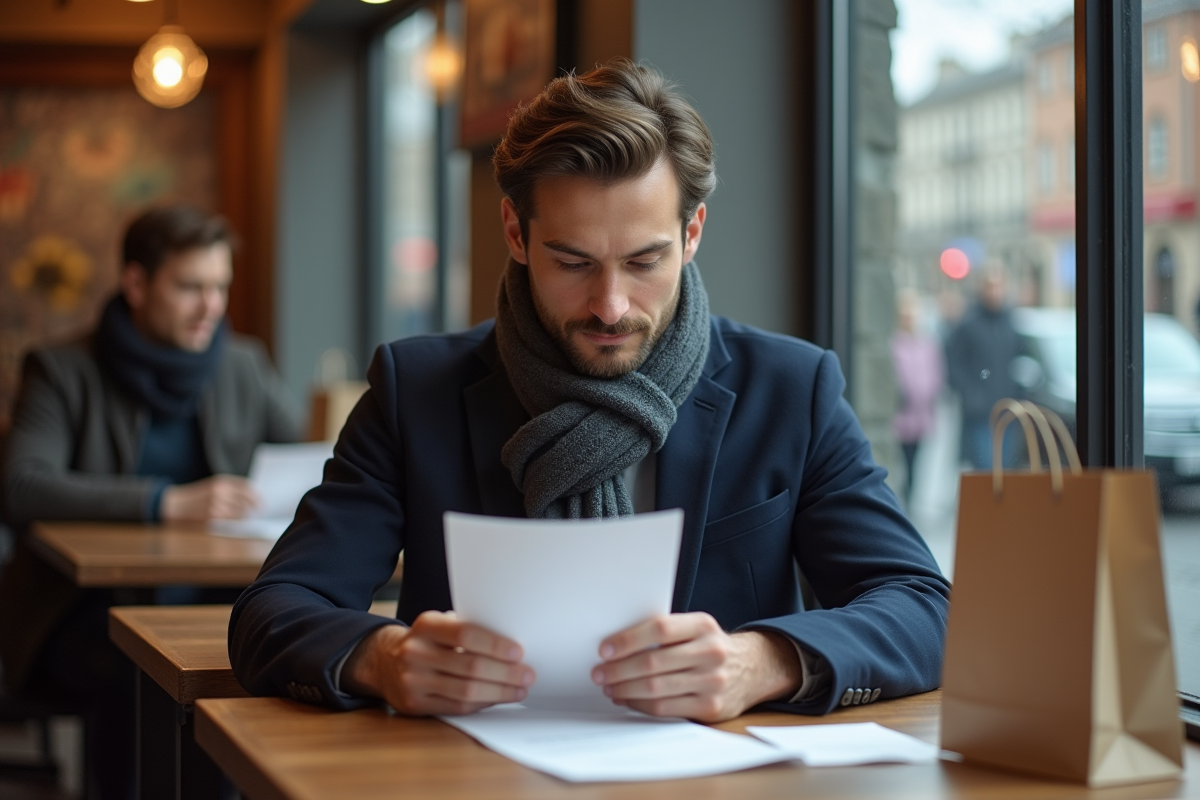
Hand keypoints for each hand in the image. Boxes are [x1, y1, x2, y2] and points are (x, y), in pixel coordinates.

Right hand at [160, 475, 259, 520]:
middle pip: (247, 500)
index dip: (256, 496)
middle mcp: (221, 491)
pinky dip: (237, 521)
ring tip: (247, 517)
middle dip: (254, 507)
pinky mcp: (212, 516)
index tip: (262, 501)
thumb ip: (229, 490)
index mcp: (222, 481)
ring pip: (241, 512)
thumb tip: (250, 499)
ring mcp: (217, 504)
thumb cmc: (196, 497)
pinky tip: (238, 522)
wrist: (175, 505)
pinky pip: (231, 520)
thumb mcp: (212, 486)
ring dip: (246, 515)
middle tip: (258, 511)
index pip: (247, 487)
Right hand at [342, 610, 535, 715]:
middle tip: (527, 674)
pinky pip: (456, 707)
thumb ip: (467, 630)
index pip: (465, 634)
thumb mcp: (440, 625)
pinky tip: (498, 698)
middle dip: (505, 673)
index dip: (494, 645)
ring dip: (499, 692)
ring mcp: (412, 681)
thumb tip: (511, 645)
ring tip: (519, 689)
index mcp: (425, 626)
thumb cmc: (426, 641)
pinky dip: (482, 703)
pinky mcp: (414, 704)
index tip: (518, 652)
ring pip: (465, 691)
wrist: (383, 661)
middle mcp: (415, 652)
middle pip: (470, 667)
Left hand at [591, 612, 801, 721]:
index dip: (628, 639)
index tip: (604, 649)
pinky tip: (628, 699)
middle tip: (598, 673)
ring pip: (656, 688)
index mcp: (703, 625)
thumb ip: (665, 632)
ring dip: (625, 689)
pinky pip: (666, 708)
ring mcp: (713, 681)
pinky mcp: (711, 707)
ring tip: (609, 687)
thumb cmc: (709, 647)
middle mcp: (711, 652)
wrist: (753, 668)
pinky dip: (640, 705)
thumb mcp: (695, 629)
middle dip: (618, 669)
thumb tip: (615, 644)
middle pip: (653, 661)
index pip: (660, 628)